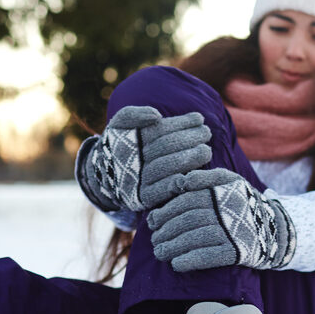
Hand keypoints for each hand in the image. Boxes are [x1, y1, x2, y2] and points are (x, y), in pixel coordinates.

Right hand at [75, 106, 211, 211]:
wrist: (107, 174)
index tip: (199, 118)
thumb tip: (156, 116)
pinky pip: (163, 191)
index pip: (158, 130)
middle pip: (164, 147)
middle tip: (207, 133)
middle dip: (188, 139)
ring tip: (207, 151)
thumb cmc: (121, 143)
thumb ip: (134, 115)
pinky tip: (196, 174)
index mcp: (128, 140)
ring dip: (188, 159)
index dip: (181, 123)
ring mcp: (137, 180)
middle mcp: (131, 160)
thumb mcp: (121, 123)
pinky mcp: (144, 198)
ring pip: (165, 168)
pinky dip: (179, 183)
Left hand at [147, 169, 295, 271]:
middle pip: (188, 219)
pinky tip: (176, 265)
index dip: (166, 211)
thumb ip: (206, 178)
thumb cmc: (243, 203)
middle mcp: (227, 209)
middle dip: (166, 231)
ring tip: (160, 253)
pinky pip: (209, 257)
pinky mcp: (237, 251)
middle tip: (154, 240)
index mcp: (222, 191)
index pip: (186, 200)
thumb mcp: (230, 181)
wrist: (275, 229)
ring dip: (173, 247)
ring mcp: (232, 231)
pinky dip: (190, 260)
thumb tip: (181, 182)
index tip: (152, 221)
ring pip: (195, 238)